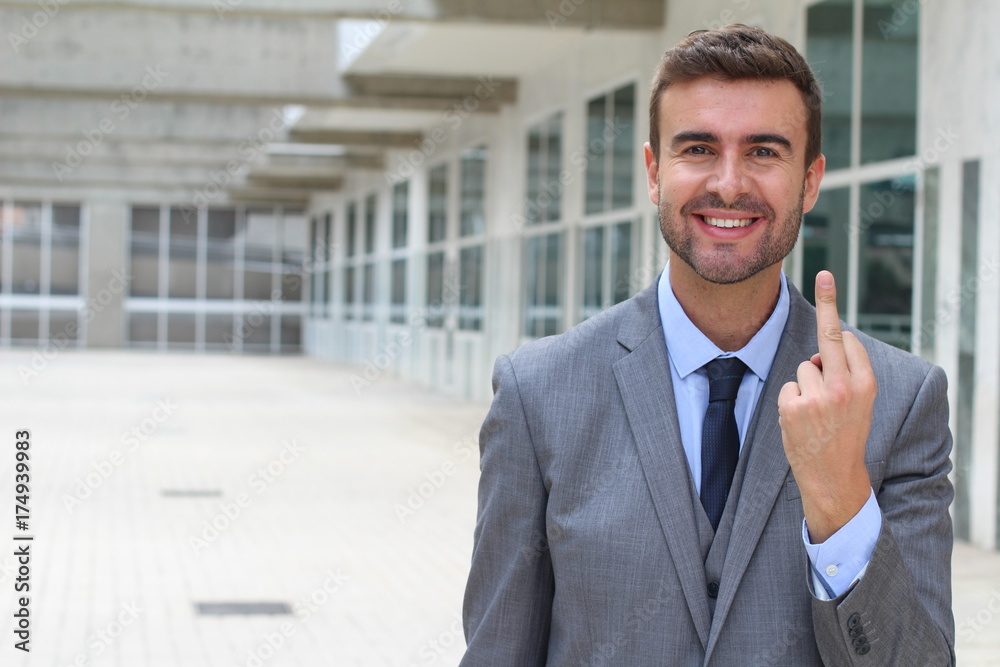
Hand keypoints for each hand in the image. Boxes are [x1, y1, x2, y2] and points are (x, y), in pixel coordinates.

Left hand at [777, 271, 876, 542]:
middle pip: (830, 336)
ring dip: (805, 385)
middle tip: (825, 274)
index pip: (848, 339)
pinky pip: (789, 387)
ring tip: (816, 414)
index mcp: (866, 383)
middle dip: (828, 303)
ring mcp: (818, 396)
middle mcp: (845, 386)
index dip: (833, 314)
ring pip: (803, 368)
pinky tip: (803, 421)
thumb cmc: (844, 435)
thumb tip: (821, 349)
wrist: (834, 477)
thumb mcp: (859, 404)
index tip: (827, 280)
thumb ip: (846, 375)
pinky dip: (791, 401)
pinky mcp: (794, 406)